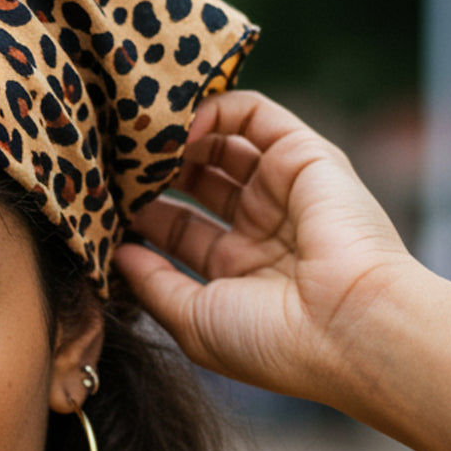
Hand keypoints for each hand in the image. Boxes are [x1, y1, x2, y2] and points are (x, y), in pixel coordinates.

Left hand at [114, 90, 427, 411]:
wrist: (351, 330)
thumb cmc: (273, 342)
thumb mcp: (193, 322)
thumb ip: (153, 285)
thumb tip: (117, 254)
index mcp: (237, 272)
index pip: (177, 230)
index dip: (138, 215)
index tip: (99, 204)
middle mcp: (261, 228)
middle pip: (195, 183)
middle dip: (152, 172)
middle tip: (111, 163)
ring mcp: (283, 190)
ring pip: (220, 143)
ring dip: (176, 138)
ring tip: (135, 139)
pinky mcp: (305, 156)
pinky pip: (254, 114)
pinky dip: (212, 109)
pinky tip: (174, 125)